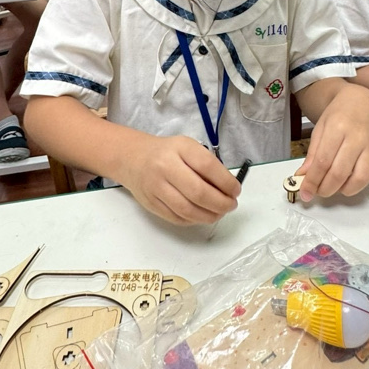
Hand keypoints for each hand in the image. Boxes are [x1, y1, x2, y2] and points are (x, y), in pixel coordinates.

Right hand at [119, 134, 240, 224]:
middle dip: (221, 203)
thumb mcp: (187, 147)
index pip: (207, 167)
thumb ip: (206, 164)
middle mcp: (165, 167)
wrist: (132, 158)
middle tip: (231, 205)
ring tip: (220, 213)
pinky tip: (203, 215)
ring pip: (188, 210)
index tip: (236, 190)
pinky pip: (177, 218)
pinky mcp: (151, 204)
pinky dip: (194, 220)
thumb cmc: (167, 152)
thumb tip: (228, 188)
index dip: (226, 182)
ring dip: (209, 215)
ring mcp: (156, 187)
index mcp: (180, 148)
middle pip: (198, 192)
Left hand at [295, 84, 368, 201]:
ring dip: (346, 189)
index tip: (305, 192)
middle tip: (319, 191)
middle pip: (340, 172)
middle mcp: (357, 137)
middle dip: (326, 189)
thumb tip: (303, 177)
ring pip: (362, 177)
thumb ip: (313, 155)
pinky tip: (364, 177)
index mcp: (337, 128)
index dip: (312, 181)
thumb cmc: (338, 114)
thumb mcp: (320, 129)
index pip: (322, 162)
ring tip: (337, 187)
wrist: (361, 100)